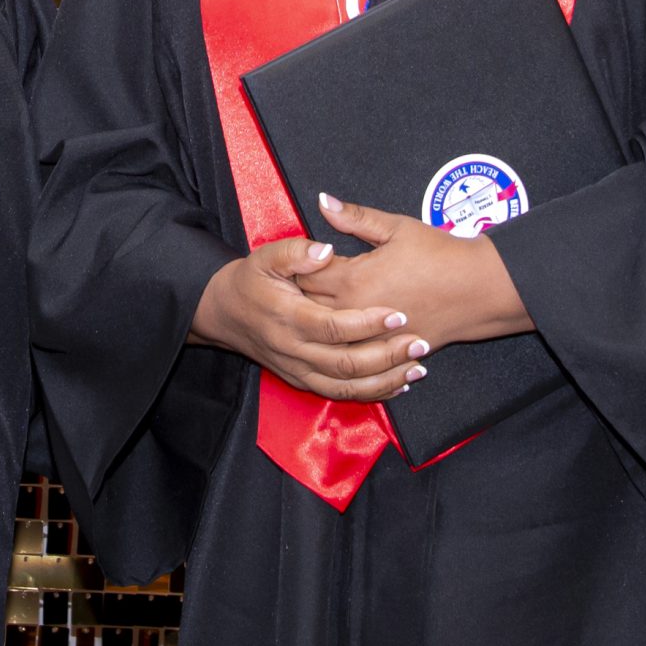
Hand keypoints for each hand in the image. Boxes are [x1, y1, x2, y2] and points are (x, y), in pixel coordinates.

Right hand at [191, 236, 427, 400]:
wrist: (225, 313)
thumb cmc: (251, 281)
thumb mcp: (265, 256)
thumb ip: (296, 251)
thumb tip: (326, 250)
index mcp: (288, 317)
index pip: (333, 327)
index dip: (368, 323)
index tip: (400, 314)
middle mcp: (293, 350)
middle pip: (346, 363)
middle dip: (387, 356)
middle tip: (420, 343)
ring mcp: (298, 370)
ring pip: (346, 386)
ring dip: (385, 380)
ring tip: (418, 367)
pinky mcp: (302, 381)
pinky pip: (340, 394)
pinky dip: (371, 393)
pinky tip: (398, 385)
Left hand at [294, 194, 533, 348]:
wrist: (479, 289)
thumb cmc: (441, 255)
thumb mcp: (397, 228)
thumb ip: (355, 217)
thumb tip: (324, 201)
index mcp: (353, 279)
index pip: (304, 275)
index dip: (296, 267)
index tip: (294, 262)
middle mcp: (356, 312)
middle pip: (308, 308)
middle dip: (299, 296)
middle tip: (295, 286)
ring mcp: (370, 336)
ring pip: (326, 336)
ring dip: (316, 324)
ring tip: (309, 313)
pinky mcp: (386, 351)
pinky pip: (352, 354)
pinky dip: (342, 345)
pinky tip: (339, 337)